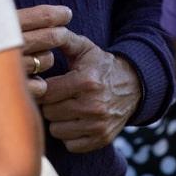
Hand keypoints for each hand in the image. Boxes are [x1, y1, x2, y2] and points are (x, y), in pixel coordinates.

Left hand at [17, 5, 139, 153]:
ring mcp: (98, 125)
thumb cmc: (101, 66)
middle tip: (58, 97)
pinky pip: (70, 144)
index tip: (47, 85)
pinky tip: (77, 122)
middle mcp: (93, 105)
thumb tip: (44, 31)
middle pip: (49, 112)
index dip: (43, 88)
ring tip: (68, 108)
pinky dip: (70, 135)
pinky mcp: (102, 139)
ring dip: (59, 120)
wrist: (133, 86)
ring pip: (57, 130)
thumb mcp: (85, 48)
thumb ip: (63, 39)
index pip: (47, 92)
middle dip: (50, 104)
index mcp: (86, 81)